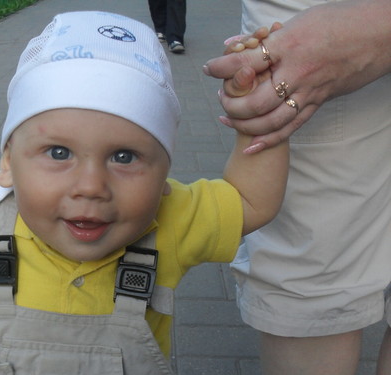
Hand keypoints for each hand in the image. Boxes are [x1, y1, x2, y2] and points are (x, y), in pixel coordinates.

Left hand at [203, 0, 390, 151]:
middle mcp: (297, 72)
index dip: (222, 67)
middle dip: (232, 104)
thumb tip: (233, 44)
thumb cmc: (339, 21)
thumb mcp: (298, 21)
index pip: (245, 62)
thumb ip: (266, 38)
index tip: (209, 68)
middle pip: (254, 101)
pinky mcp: (318, 103)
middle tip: (222, 97)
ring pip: (270, 121)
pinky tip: (250, 147)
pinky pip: (290, 128)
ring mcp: (309, 92)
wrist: (380, 34)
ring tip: (228, 119)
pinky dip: (268, 141)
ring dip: (244, 125)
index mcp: (288, 46)